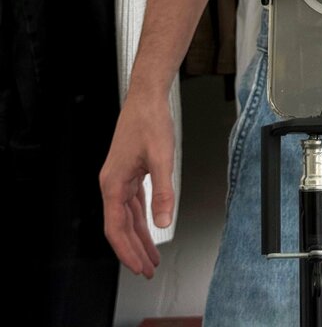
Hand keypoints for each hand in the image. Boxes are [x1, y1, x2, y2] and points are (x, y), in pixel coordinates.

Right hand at [99, 92, 174, 277]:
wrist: (146, 97)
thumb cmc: (150, 121)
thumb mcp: (162, 157)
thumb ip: (162, 192)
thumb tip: (163, 222)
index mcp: (113, 183)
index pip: (116, 228)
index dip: (127, 250)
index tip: (138, 267)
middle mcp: (112, 183)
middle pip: (120, 226)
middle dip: (134, 250)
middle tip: (147, 270)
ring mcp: (119, 178)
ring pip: (127, 216)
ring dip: (139, 237)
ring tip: (151, 257)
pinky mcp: (128, 172)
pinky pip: (133, 203)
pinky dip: (141, 219)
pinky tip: (149, 228)